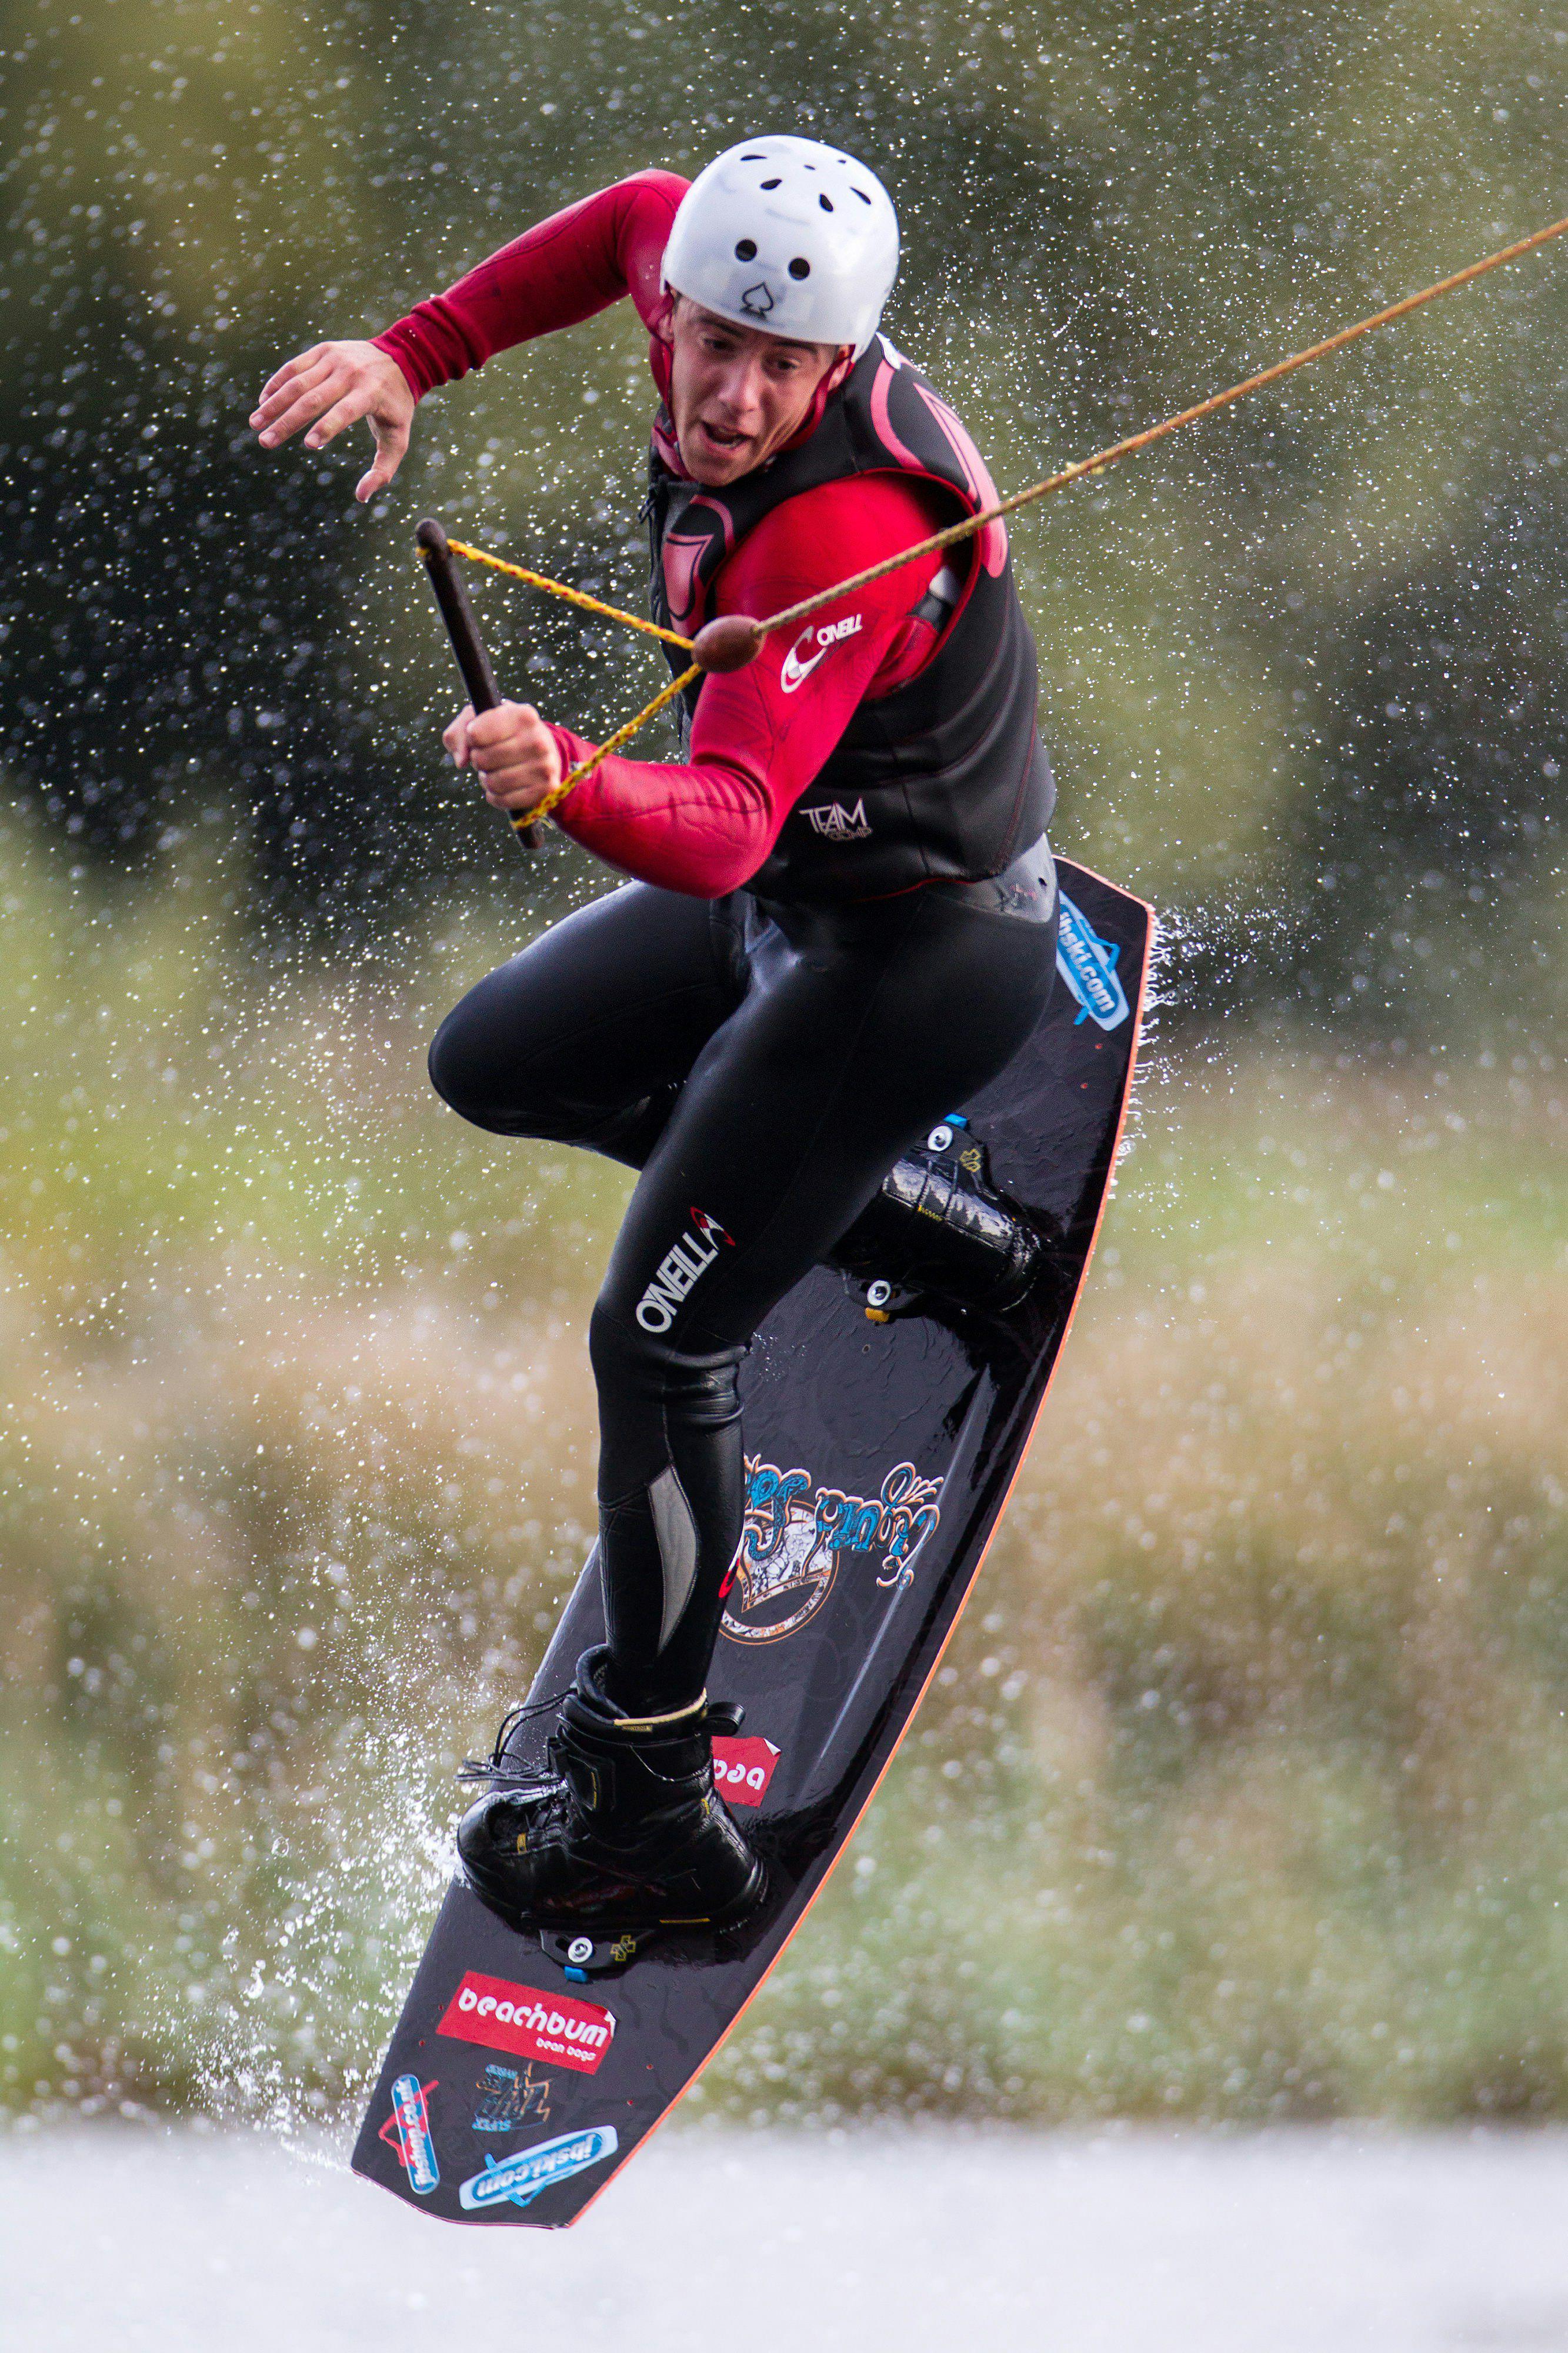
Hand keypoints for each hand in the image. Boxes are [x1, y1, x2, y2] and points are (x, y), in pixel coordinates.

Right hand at [249, 340, 415, 502]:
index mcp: (370, 393)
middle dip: (286, 422)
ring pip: (298, 381)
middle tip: (264, 441)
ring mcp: (335, 358)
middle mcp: (350, 373)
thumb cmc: (396, 407)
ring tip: (255, 423)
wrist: (402, 358)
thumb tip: (362, 497)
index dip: (327, 427)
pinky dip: (277, 384)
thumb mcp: (399, 438)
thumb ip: (383, 469)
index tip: (308, 445)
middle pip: (312, 399)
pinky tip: (264, 402)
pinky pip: (295, 366)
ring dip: (274, 403)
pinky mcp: (324, 350)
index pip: (345, 411)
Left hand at [444, 701, 563, 813]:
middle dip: (478, 760)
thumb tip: (461, 761)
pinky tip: (502, 787)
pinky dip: (496, 796)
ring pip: (493, 783)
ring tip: (494, 771)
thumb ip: (459, 733)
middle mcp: (538, 739)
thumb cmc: (502, 731)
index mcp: (523, 715)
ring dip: (486, 780)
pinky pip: (504, 801)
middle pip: (482, 760)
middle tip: (487, 756)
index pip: (475, 734)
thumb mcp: (479, 720)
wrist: (541, 748)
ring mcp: (545, 766)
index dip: (470, 739)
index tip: (478, 737)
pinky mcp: (546, 789)